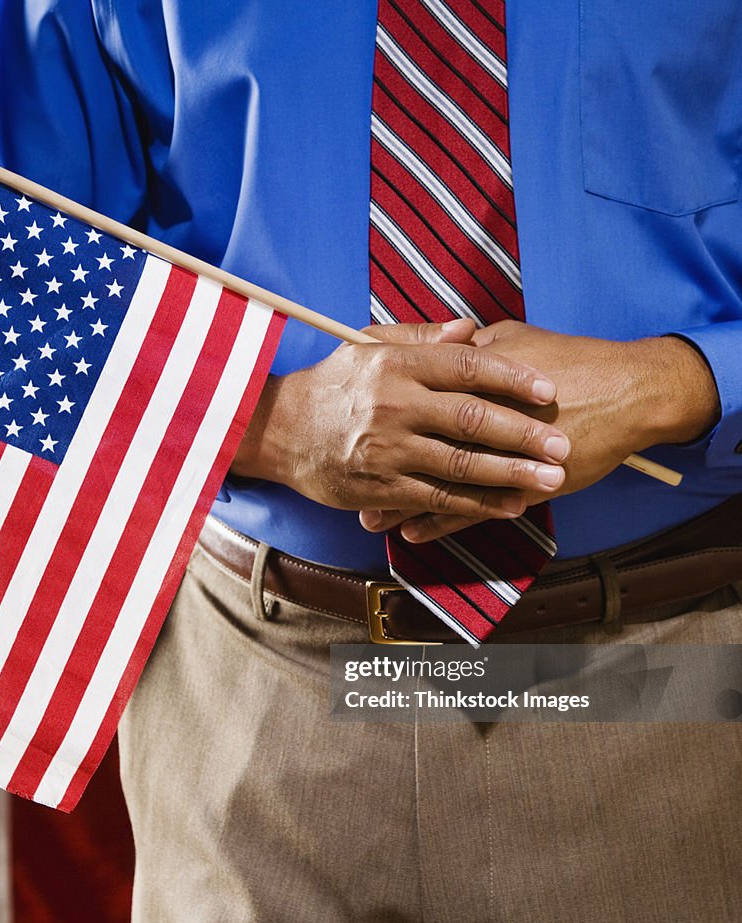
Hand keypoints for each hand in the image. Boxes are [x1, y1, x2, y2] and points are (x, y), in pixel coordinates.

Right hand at [231, 319, 570, 521]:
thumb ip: (421, 338)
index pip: (464, 368)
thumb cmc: (330, 385)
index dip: (511, 378)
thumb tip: (470, 330)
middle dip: (522, 434)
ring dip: (509, 474)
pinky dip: (475, 504)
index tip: (548, 389)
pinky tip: (509, 506)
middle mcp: (392, 405)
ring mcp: (385, 449)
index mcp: (394, 365)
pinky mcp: (379, 486)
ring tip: (549, 479)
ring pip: (459, 463)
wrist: (277, 431)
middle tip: (562, 444)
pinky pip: (435, 497)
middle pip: (470, 419)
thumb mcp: (366, 347)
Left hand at [370, 320, 719, 541]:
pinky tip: (412, 532)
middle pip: (415, 443)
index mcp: (474, 374)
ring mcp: (500, 453)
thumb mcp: (512, 339)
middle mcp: (481, 414)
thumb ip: (466, 348)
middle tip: (344, 480)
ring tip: (369, 519)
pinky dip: (440, 522)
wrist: (629, 389)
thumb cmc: (569, 359)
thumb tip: (432, 347)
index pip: (415, 394)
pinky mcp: (522, 482)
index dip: (379, 412)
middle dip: (378, 465)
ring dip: (401, 503)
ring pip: (437, 483)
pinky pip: (472, 509)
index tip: (347, 424)